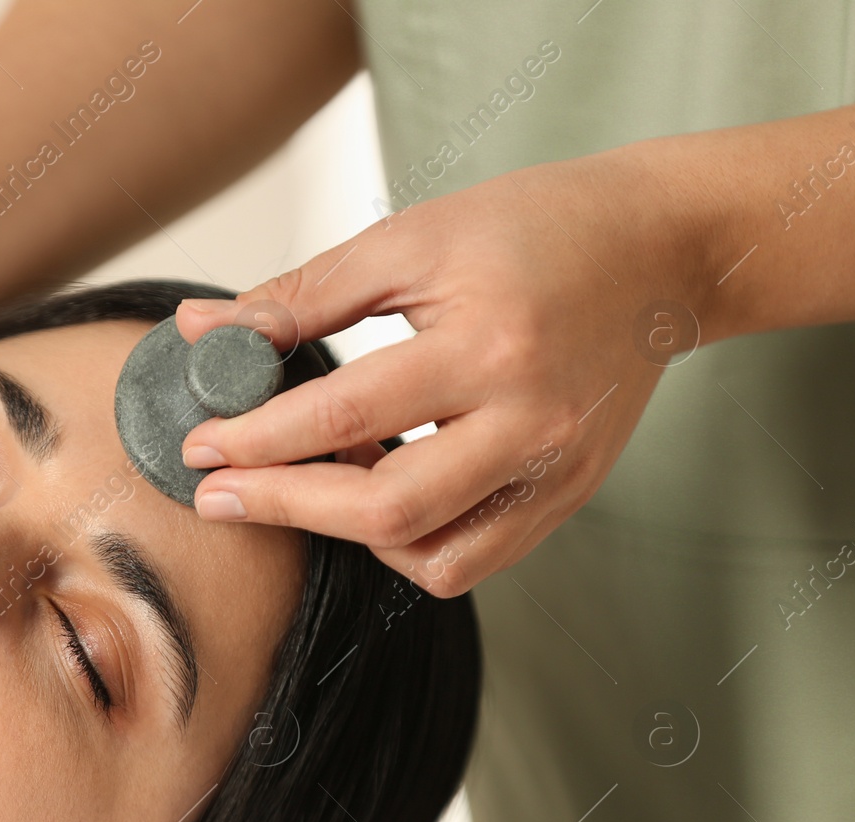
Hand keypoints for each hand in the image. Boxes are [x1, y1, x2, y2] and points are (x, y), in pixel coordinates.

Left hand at [174, 149, 712, 595]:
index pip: (345, 416)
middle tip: (215, 495)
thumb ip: (301, 295)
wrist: (658, 250)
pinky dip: (407, 544)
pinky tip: (372, 494)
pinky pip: (472, 560)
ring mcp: (557, 471)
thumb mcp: (410, 240)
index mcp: (490, 345)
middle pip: (387, 507)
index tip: (196, 447)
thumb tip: (200, 332)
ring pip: (431, 554)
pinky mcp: (569, 496)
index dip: (257, 438)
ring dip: (348, 533)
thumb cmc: (532, 229)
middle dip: (284, 506)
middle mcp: (532, 422)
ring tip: (304, 480)